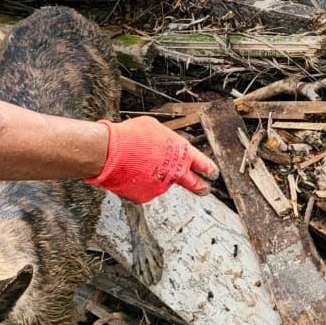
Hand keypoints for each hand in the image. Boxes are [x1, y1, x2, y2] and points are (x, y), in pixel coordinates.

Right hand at [87, 117, 217, 203]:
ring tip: (137, 164)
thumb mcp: (156, 128)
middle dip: (200, 186)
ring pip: (161, 182)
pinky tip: (130, 173)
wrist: (112, 152)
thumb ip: (165, 140)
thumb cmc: (133, 136)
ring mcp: (162, 186)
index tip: (213, 173)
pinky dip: (140, 183)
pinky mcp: (146, 196)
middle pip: (194, 183)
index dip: (209, 168)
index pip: (202, 164)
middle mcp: (176, 172)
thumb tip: (163, 144)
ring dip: (153, 176)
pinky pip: (145, 189)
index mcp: (182, 153)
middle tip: (204, 189)